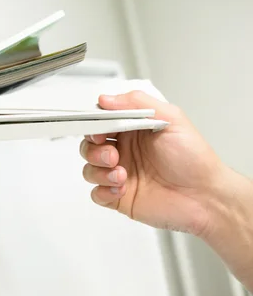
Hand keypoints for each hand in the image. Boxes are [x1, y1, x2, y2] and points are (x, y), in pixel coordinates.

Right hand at [80, 91, 224, 234]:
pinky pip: (96, 193)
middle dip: (94, 150)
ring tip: (121, 174)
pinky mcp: (119, 196)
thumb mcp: (171, 119)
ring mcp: (120, 174)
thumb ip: (137, 102)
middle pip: (89, 145)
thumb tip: (106, 99)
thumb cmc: (194, 159)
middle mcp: (124, 151)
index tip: (98, 130)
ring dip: (99, 171)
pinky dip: (103, 190)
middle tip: (113, 155)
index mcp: (133, 130)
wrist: (206, 196)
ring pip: (89, 169)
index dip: (94, 125)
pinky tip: (121, 189)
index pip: (101, 122)